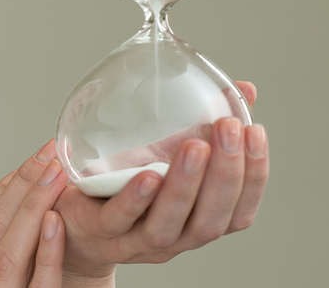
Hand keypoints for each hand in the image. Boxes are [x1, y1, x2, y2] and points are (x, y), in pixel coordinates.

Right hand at [0, 141, 67, 287]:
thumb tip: (14, 217)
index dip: (0, 192)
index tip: (28, 163)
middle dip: (21, 186)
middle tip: (49, 153)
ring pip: (8, 253)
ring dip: (33, 207)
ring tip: (57, 174)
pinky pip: (39, 286)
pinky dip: (47, 253)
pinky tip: (56, 221)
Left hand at [53, 81, 268, 281]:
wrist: (73, 217)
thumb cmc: (125, 182)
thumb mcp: (167, 152)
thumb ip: (202, 126)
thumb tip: (242, 89)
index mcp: (196, 221)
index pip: (239, 211)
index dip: (254, 175)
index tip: (255, 132)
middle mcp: (174, 239)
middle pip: (210, 219)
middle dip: (225, 174)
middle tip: (228, 128)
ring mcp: (135, 238)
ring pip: (168, 224)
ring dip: (186, 185)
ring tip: (195, 145)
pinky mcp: (99, 229)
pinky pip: (120, 218)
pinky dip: (136, 199)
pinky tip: (148, 174)